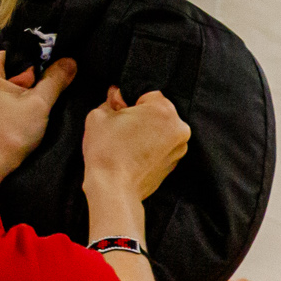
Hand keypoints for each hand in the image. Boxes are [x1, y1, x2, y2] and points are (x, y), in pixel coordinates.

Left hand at [0, 51, 72, 182]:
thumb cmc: (11, 132)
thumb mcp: (39, 104)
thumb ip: (54, 81)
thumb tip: (70, 61)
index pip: (7, 53)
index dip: (27, 59)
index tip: (43, 69)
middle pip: (7, 70)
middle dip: (27, 78)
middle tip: (42, 90)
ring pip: (5, 86)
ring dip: (21, 92)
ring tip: (35, 104)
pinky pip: (0, 98)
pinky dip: (13, 102)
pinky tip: (25, 114)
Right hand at [82, 87, 190, 202]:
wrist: (115, 188)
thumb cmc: (107, 150)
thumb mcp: (100, 115)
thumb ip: (111, 100)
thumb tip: (116, 95)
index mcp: (164, 111)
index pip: (148, 93)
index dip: (129, 98)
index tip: (118, 108)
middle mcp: (179, 128)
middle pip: (158, 111)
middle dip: (140, 114)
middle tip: (121, 125)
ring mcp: (180, 148)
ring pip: (161, 129)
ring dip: (146, 130)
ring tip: (126, 140)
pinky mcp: (175, 163)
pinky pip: (162, 145)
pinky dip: (150, 145)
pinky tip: (133, 152)